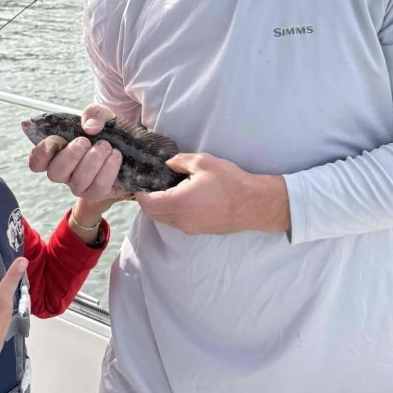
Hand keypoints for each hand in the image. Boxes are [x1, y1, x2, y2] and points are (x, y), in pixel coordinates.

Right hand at [28, 103, 128, 202]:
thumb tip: (90, 127)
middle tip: (84, 142)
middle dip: (69, 156)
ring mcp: (81, 185)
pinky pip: (99, 187)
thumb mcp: (101, 115)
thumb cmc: (107, 129)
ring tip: (105, 146)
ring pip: (78, 182)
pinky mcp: (99, 192)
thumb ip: (93, 114)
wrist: (129, 143)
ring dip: (92, 161)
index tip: (54, 139)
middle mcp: (66, 172)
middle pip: (55, 173)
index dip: (41, 153)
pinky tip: (115, 155)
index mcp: (57, 153)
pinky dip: (108, 169)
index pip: (37, 162)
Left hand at [135, 153, 290, 235]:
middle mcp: (181, 220)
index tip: (139, 183)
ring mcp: (190, 228)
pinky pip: (177, 223)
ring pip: (164, 220)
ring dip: (160, 208)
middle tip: (150, 185)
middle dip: (147, 201)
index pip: (147, 204)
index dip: (140, 194)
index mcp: (178, 203)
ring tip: (166, 189)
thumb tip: (167, 164)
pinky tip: (182, 197)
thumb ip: (179, 161)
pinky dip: (172, 212)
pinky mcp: (199, 231)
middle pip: (153, 215)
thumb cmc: (229, 181)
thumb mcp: (202, 162)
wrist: (253, 204)